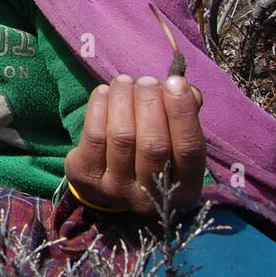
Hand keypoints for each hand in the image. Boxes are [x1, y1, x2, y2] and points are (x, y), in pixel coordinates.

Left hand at [65, 74, 205, 217]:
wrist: (106, 184)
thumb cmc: (150, 154)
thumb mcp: (173, 141)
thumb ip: (185, 114)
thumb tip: (183, 87)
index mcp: (185, 188)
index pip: (189, 150)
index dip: (182, 113)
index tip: (175, 82)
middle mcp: (152, 195)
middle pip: (153, 144)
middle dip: (150, 103)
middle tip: (147, 81)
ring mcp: (116, 189)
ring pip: (122, 137)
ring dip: (123, 100)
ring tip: (124, 81)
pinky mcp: (86, 177)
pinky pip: (94, 136)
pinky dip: (98, 107)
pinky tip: (103, 91)